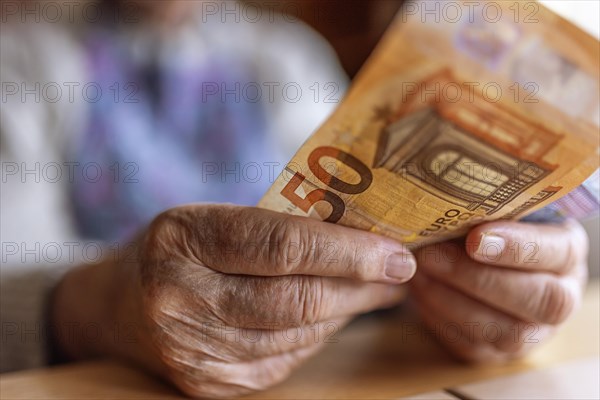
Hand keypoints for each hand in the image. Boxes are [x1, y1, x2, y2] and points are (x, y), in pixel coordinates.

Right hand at [51, 204, 414, 397]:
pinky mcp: (207, 383)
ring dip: (346, 312)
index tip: (396, 253)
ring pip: (296, 334)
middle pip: (295, 298)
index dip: (347, 251)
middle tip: (399, 271)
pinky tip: (333, 316)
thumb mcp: (214, 217)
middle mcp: (180, 297)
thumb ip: (278, 226)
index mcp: (183, 238)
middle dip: (360, 286)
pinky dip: (318, 336)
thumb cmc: (181, 248)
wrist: (121, 304)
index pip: (281, 246)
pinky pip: (284, 360)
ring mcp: (191, 349)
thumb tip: (361, 238)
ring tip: (374, 289)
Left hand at [410, 219, 588, 362]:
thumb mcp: (492, 208)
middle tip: (430, 255)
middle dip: (478, 278)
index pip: (559, 252)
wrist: (468, 260)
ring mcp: (531, 332)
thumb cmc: (483, 225)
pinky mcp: (496, 353)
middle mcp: (560, 296)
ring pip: (505, 332)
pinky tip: (419, 291)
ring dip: (452, 301)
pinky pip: (472, 345)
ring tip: (417, 271)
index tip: (475, 238)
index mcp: (566, 251)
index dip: (519, 248)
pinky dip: (440, 318)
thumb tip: (450, 194)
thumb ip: (485, 205)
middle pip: (539, 300)